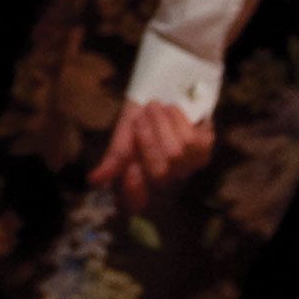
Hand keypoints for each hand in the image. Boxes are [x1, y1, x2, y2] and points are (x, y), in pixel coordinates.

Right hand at [89, 97, 213, 212]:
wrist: (162, 96)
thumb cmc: (139, 119)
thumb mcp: (123, 134)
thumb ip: (114, 158)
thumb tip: (94, 180)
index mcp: (139, 179)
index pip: (135, 203)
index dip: (134, 191)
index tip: (130, 169)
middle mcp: (164, 180)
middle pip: (159, 172)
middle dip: (148, 139)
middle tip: (141, 116)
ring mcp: (186, 168)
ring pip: (176, 154)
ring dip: (163, 124)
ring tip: (155, 107)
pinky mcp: (204, 153)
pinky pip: (193, 141)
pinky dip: (179, 121)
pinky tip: (172, 110)